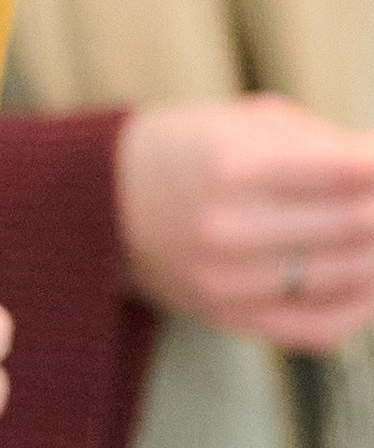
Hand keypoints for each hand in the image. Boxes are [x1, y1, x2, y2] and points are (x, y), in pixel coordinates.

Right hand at [116, 96, 373, 347]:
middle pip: (357, 225)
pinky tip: (372, 280)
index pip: (348, 171)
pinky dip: (364, 306)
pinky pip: (322, 326)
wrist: (100, 202)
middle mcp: (230, 228)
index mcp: (231, 164)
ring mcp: (230, 282)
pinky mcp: (231, 319)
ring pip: (349, 276)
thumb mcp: (242, 121)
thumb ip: (323, 142)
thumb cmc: (185, 148)